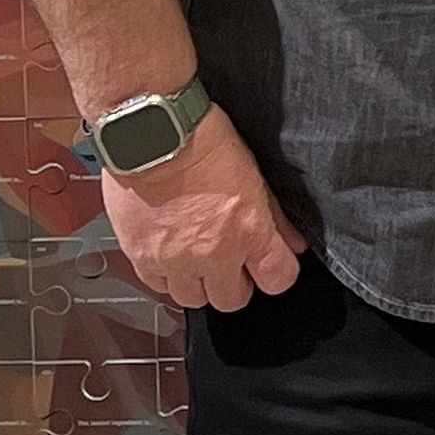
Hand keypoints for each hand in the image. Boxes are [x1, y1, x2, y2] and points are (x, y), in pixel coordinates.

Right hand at [98, 107, 306, 313]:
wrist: (152, 134)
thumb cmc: (203, 143)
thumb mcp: (255, 176)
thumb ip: (275, 219)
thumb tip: (292, 243)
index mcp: (249, 232)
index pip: (278, 280)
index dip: (275, 275)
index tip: (267, 266)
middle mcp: (213, 254)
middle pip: (231, 301)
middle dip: (233, 285)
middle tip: (228, 263)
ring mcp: (175, 260)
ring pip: (192, 299)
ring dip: (197, 283)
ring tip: (196, 257)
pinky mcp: (142, 256)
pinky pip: (156, 285)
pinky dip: (165, 276)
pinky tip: (168, 253)